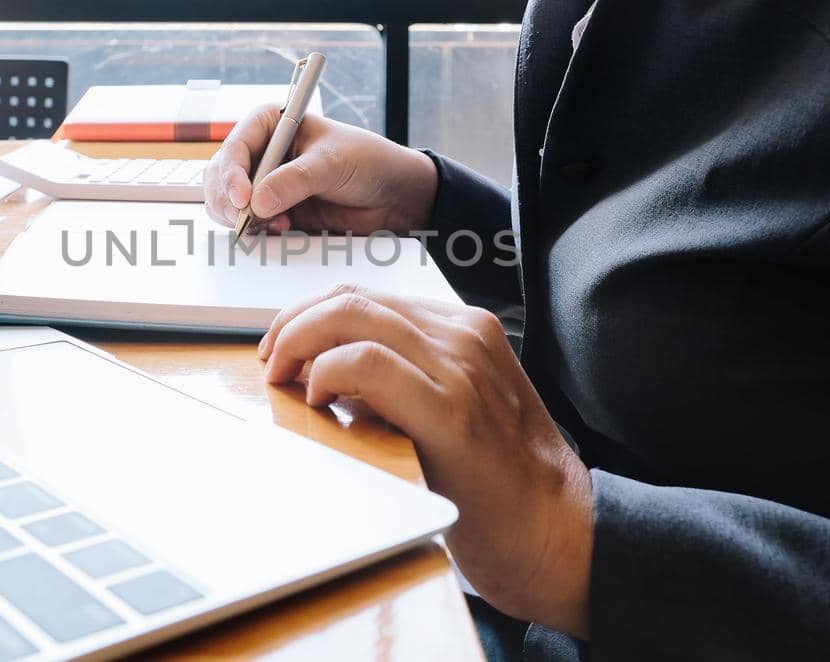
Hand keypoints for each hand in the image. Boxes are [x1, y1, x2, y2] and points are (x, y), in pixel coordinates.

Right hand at [203, 104, 438, 235]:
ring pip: (228, 202)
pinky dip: (256, 230)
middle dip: (229, 199)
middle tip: (246, 219)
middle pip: (221, 176)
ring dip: (242, 217)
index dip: (232, 172)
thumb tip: (257, 203)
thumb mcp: (331, 164)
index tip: (243, 198)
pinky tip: (282, 229)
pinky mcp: (275, 211)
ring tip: (275, 224)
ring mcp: (266, 183)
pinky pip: (249, 223)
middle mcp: (263, 152)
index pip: (236, 145)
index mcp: (272, 124)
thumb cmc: (367, 162)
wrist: (392, 196)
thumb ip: (294, 181)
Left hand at [259, 284, 594, 636]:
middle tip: (270, 363)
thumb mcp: (450, 410)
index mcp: (465, 331)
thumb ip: (400, 384)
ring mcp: (460, 368)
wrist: (559, 532)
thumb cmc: (501, 483)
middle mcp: (463, 336)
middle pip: (352, 298)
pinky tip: (320, 400)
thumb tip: (327, 375)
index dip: (310, 318)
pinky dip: (328, 372)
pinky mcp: (451, 410)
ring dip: (301, 343)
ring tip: (284, 381)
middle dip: (294, 325)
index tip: (283, 351)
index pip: (367, 298)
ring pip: (354, 317)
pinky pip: (368, 363)